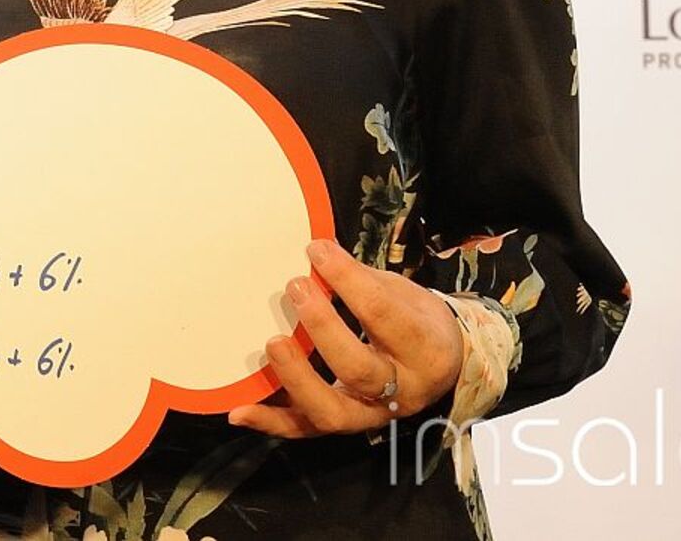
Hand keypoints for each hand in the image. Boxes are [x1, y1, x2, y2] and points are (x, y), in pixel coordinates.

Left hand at [229, 238, 462, 438]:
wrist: (442, 366)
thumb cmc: (413, 320)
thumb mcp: (403, 293)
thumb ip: (361, 280)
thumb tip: (315, 252)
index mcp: (425, 349)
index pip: (382, 314)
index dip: (347, 280)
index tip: (316, 251)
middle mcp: (402, 391)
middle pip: (358, 369)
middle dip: (321, 327)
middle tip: (295, 288)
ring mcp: (371, 415)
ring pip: (331, 412)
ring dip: (296, 378)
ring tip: (272, 343)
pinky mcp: (343, 425)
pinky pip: (304, 430)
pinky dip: (270, 422)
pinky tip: (239, 410)